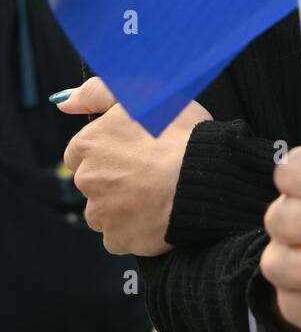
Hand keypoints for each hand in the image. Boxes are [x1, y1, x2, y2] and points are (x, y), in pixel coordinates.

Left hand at [58, 77, 212, 255]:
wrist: (206, 174)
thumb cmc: (179, 130)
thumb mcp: (142, 93)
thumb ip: (97, 92)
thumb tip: (63, 102)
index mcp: (88, 144)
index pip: (82, 152)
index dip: (109, 150)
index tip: (134, 150)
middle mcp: (87, 180)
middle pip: (93, 181)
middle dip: (115, 177)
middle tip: (151, 168)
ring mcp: (101, 213)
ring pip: (104, 210)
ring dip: (123, 204)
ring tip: (156, 191)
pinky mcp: (118, 239)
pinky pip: (120, 235)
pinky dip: (135, 227)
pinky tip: (157, 211)